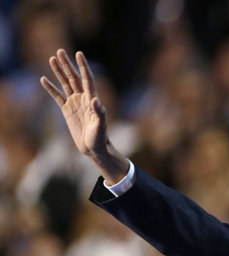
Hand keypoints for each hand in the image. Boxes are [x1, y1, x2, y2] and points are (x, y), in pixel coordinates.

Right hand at [40, 49, 127, 182]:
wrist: (93, 148)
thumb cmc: (100, 137)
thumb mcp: (101, 125)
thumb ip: (99, 112)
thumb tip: (95, 100)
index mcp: (92, 99)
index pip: (87, 79)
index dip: (83, 67)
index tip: (79, 54)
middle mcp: (83, 98)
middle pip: (74, 77)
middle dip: (67, 65)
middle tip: (60, 51)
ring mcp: (74, 103)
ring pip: (65, 84)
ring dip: (58, 72)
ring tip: (51, 59)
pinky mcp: (67, 110)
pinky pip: (57, 96)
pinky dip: (50, 88)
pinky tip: (43, 79)